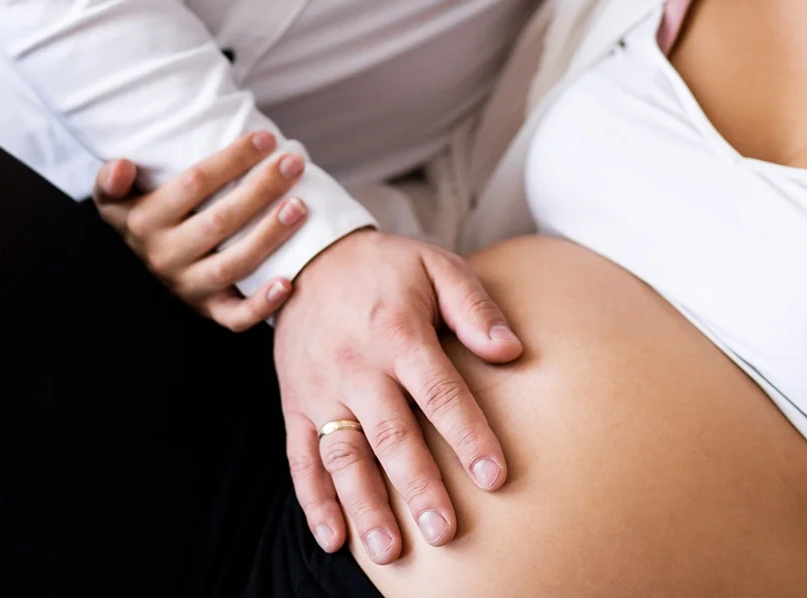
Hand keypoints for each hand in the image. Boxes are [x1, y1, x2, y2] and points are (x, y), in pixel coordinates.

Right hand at [93, 131, 307, 330]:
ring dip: (269, 237)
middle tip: (294, 163)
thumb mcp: (115, 196)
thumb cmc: (144, 211)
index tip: (267, 138)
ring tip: (300, 207)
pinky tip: (288, 283)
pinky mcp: (208, 309)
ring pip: (232, 266)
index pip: (194, 183)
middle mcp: (164, 257)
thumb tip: (121, 165)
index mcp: (144, 221)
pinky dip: (261, 305)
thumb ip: (111, 180)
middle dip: (261, 189)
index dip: (232, 160)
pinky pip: (235, 317)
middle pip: (219, 222)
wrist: (148, 258)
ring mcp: (188, 286)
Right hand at [274, 229, 523, 564]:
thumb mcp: (437, 266)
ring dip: (365, 505)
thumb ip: (475, 308)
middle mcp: (357, 367)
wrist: (310, 257)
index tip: (494, 477)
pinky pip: (301, 458)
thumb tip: (511, 351)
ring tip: (390, 549)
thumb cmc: (389, 269)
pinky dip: (314, 500)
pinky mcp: (295, 404)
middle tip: (444, 532)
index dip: (468, 436)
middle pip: (392, 436)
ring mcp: (321, 390)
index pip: (439, 393)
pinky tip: (333, 538)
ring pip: (343, 455)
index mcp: (398, 333)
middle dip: (418, 487)